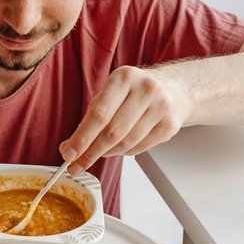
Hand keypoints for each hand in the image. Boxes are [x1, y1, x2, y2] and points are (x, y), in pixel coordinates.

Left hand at [59, 65, 192, 172]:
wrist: (175, 90)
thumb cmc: (134, 93)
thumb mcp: (111, 93)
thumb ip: (90, 117)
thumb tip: (69, 147)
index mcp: (124, 77)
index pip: (99, 114)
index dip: (82, 138)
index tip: (68, 154)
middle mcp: (145, 89)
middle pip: (112, 131)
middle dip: (90, 152)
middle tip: (76, 165)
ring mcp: (161, 107)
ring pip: (126, 142)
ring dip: (107, 153)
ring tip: (98, 154)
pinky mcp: (170, 124)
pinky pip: (140, 147)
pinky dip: (125, 152)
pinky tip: (119, 148)